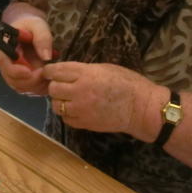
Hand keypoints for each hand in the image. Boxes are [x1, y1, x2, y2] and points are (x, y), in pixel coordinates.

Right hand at [0, 6, 52, 94]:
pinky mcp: (21, 79)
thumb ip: (42, 39)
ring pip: (20, 88)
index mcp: (4, 48)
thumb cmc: (31, 25)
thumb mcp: (38, 26)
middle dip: (30, 81)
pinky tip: (48, 81)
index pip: (5, 65)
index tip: (30, 71)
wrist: (29, 29)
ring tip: (49, 76)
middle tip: (46, 74)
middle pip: (12, 80)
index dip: (16, 72)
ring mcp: (13, 73)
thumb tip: (46, 57)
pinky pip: (27, 90)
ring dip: (35, 86)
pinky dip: (38, 89)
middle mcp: (6, 64)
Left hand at [43, 61, 158, 134]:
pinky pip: (66, 119)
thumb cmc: (127, 83)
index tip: (50, 72)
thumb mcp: (104, 68)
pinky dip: (68, 115)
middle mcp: (80, 90)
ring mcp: (82, 109)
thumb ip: (83, 70)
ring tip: (70, 99)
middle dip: (56, 86)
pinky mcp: (85, 123)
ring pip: (56, 105)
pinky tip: (77, 110)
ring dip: (61, 101)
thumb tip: (65, 72)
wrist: (141, 108)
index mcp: (86, 73)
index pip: (55, 71)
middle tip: (64, 86)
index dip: (50, 71)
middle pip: (53, 88)